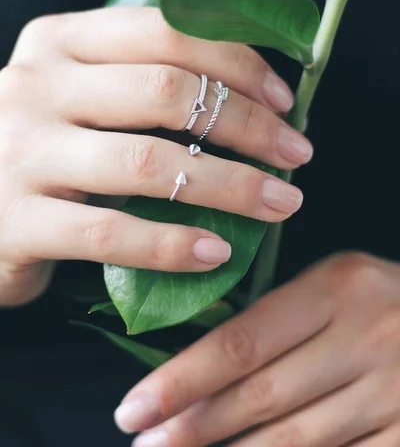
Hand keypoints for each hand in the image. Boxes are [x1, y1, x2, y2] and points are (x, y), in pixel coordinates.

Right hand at [0, 7, 310, 305]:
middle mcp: (36, 86)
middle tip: (296, 154)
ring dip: (231, 186)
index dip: (237, 62)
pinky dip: (173, 245)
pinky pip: (111, 233)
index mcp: (59, 42)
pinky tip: (216, 252)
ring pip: (149, 162)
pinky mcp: (15, 223)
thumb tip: (250, 99)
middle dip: (247, 124)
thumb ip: (140, 81)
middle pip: (165, 92)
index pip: (165, 31)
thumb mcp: (77, 95)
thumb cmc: (39, 146)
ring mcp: (21, 153)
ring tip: (281, 203)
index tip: (284, 100)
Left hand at [116, 252, 399, 446]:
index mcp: (337, 287)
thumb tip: (200, 364)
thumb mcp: (332, 283)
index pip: (243, 340)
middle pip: (262, 396)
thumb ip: (276, 315)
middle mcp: (367, 337)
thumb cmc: (375, 299)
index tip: (134, 407)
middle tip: (146, 443)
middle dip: (195, 426)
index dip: (182, 379)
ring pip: (297, 440)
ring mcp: (394, 391)